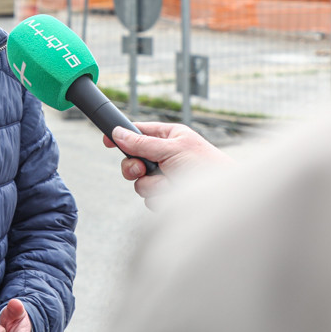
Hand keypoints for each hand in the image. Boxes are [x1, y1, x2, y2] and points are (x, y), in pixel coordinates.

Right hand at [105, 121, 230, 209]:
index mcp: (170, 137)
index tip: (106, 139)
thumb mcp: (172, 150)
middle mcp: (166, 156)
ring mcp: (166, 177)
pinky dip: (160, 198)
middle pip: (133, 160)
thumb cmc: (207, 167)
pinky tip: (176, 196)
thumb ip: (143, 144)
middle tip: (142, 170)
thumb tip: (118, 133)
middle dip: (135, 168)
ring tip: (173, 184)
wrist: (224, 199)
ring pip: (140, 183)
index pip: (139, 132)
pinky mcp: (167, 197)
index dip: (122, 135)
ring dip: (154, 186)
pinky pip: (149, 199)